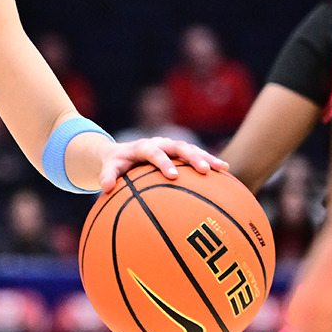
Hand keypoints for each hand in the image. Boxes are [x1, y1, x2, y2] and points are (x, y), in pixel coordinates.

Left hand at [98, 137, 228, 190]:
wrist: (122, 153)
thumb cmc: (116, 164)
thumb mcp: (109, 168)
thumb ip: (107, 176)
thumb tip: (105, 188)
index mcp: (143, 147)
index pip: (153, 152)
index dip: (163, 162)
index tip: (172, 176)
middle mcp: (160, 143)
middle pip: (179, 147)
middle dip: (192, 157)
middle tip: (205, 170)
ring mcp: (172, 147)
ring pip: (192, 149)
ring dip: (207, 157)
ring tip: (223, 168)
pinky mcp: (180, 152)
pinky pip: (196, 156)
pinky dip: (209, 161)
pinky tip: (226, 172)